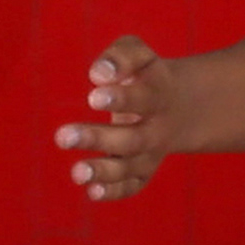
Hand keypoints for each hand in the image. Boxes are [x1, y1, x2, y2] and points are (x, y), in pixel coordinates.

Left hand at [54, 34, 183, 202]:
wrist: (181, 106)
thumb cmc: (146, 74)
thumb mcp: (139, 53)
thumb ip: (121, 56)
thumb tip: (97, 74)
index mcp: (159, 95)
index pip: (143, 98)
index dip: (120, 99)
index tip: (93, 98)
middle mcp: (157, 128)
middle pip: (132, 139)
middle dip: (97, 139)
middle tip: (62, 136)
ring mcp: (151, 153)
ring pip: (130, 167)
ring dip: (103, 172)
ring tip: (76, 172)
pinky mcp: (143, 170)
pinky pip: (133, 185)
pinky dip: (115, 191)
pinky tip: (92, 192)